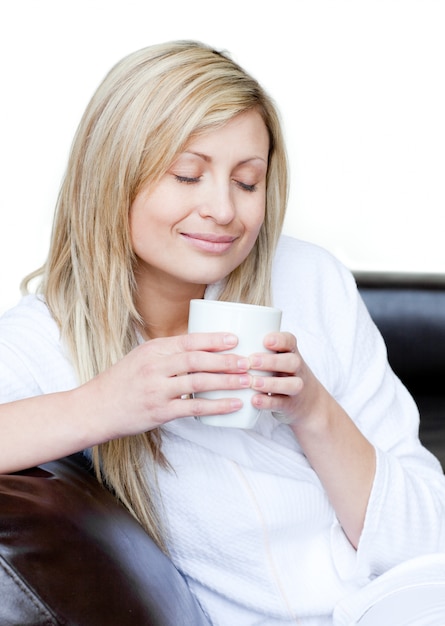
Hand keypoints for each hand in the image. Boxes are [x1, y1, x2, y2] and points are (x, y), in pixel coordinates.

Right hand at [79, 332, 250, 439]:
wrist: (95, 409)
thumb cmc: (121, 383)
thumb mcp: (140, 358)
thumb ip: (167, 354)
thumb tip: (200, 349)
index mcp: (152, 350)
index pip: (188, 341)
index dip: (214, 339)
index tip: (236, 339)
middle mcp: (155, 367)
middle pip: (197, 360)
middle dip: (226, 360)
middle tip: (248, 361)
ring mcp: (156, 390)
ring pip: (199, 383)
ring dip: (226, 381)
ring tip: (247, 381)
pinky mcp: (159, 412)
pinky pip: (194, 408)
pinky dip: (216, 406)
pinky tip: (233, 405)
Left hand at [248, 331, 324, 423]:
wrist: (308, 402)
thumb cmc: (282, 373)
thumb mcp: (278, 358)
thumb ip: (259, 349)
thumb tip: (224, 338)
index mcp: (291, 352)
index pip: (290, 341)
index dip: (279, 340)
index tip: (265, 340)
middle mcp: (297, 368)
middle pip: (292, 362)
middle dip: (271, 361)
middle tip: (251, 361)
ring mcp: (296, 387)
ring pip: (291, 384)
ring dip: (271, 383)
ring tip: (252, 382)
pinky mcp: (290, 405)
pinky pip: (281, 403)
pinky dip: (268, 402)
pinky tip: (254, 400)